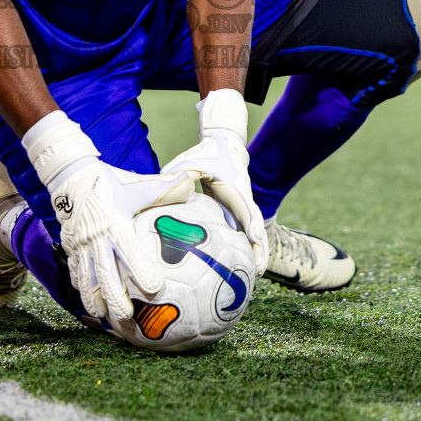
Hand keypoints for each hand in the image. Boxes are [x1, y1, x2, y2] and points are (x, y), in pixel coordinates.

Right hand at [25, 112, 196, 323]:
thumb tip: (191, 185)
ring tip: (104, 320)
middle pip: (105, 275)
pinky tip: (88, 303)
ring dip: (94, 301)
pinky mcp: (69, 246)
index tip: (156, 289)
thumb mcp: (137, 183)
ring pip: (86, 279)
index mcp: (115, 223)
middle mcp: (95, 238)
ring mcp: (79, 244)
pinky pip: (74, 271)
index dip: (141, 271)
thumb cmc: (110, 180)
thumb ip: (164, 188)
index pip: (129, 252)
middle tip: (127, 318)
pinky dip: (81, 289)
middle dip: (115, 299)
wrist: (70, 173)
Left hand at [162, 89, 268, 270]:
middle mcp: (242, 198)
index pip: (245, 206)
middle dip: (259, 247)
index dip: (250, 222)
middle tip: (258, 269)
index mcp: (234, 186)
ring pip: (251, 232)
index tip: (253, 237)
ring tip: (255, 275)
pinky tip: (238, 267)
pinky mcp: (236, 211)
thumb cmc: (205, 154)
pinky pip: (241, 232)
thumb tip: (162, 188)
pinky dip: (244, 248)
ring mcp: (242, 206)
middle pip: (254, 225)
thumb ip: (179, 174)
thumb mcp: (191, 161)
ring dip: (255, 252)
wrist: (224, 145)